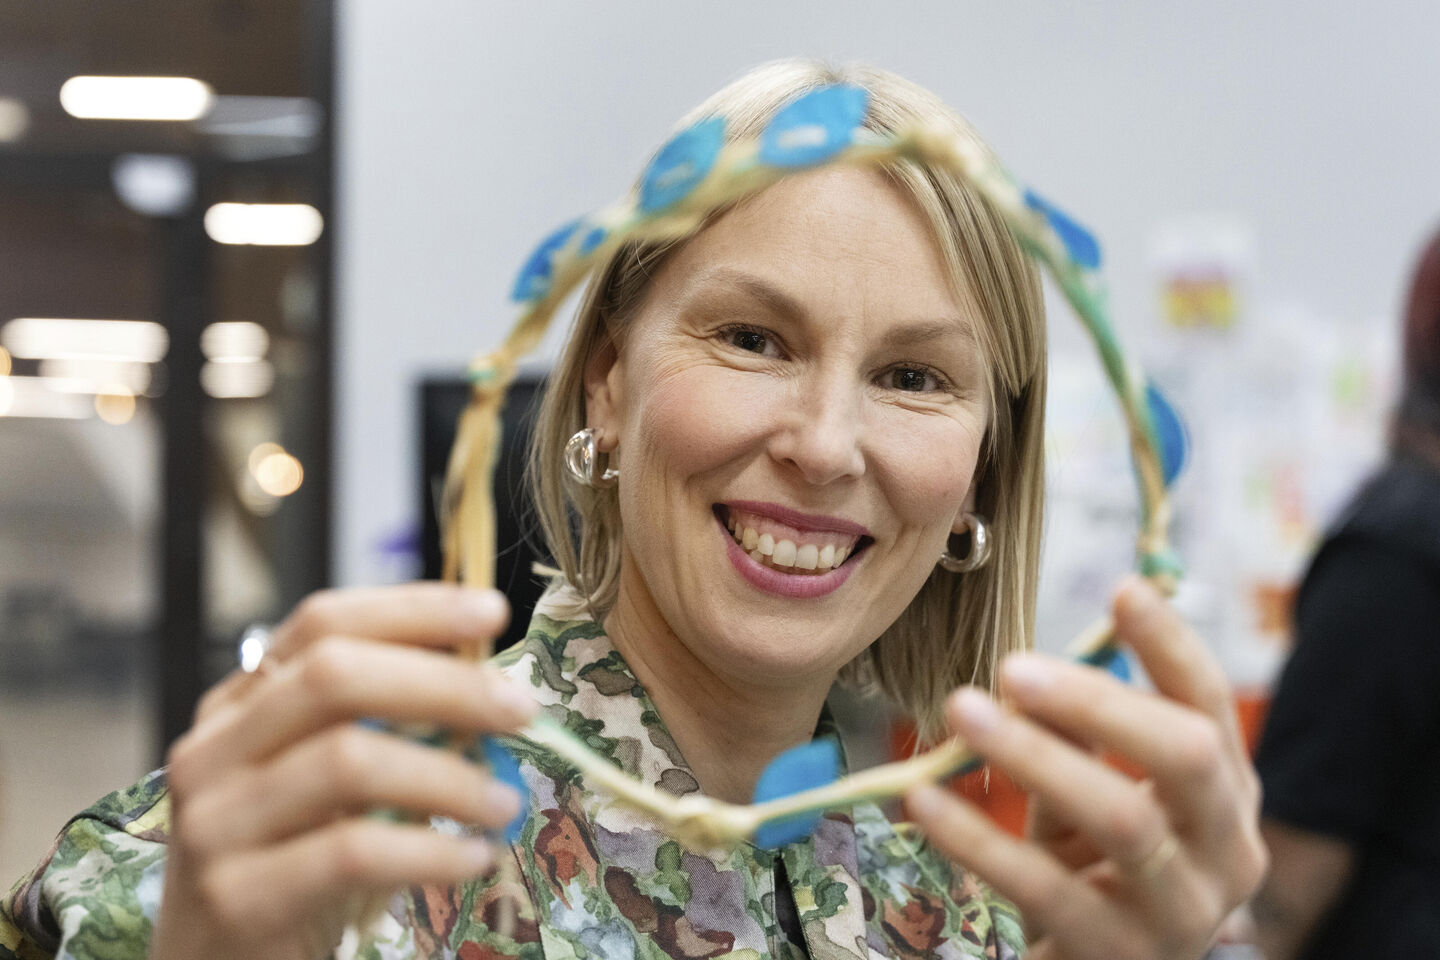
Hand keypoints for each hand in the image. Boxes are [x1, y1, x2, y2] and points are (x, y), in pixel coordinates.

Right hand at [151, 583, 536, 959]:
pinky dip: (429, 850)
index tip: (491, 611)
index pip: (321, 623)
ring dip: (448, 777)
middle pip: (335, 677)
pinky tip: (472, 858)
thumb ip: (382, 726)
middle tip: (520, 708)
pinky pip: (351, 852)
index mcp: (238, 706)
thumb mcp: (324, 784)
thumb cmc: (286, 868)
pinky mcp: (235, 897)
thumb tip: (487, 681)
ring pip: (347, 761)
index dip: (411, 609)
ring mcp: (215, 824)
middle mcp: (213, 752)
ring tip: (504, 803)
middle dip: (443, 684)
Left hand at [905, 576, 1266, 959]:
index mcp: (1225, 795)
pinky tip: (925, 802)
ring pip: (1122, 819)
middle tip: (1011, 667)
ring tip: (961, 711)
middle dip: (1099, 701)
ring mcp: (1182, 913)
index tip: (1124, 588)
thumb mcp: (1087, 795)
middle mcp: (1226, 852)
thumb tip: (1030, 677)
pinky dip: (981, 840)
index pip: (1211, 705)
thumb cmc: (1090, 872)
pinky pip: (1047, 890)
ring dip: (1035, 758)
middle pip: (1186, 755)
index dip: (1171, 645)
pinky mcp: (1122, 959)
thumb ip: (1077, 737)